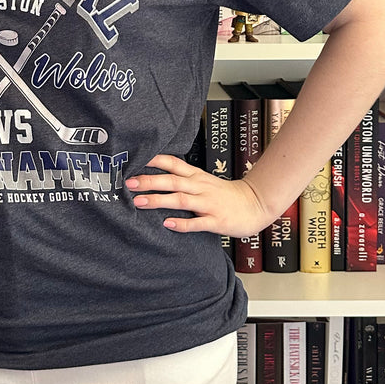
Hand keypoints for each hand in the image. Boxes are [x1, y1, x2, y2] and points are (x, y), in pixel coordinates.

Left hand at [125, 154, 271, 235]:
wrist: (256, 204)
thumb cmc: (225, 194)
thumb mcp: (204, 181)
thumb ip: (183, 179)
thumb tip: (155, 178)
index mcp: (197, 177)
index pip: (173, 163)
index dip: (154, 160)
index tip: (134, 159)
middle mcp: (201, 187)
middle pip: (172, 181)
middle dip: (149, 181)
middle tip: (128, 183)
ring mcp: (209, 203)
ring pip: (180, 200)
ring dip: (158, 200)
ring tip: (139, 202)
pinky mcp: (217, 220)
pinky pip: (198, 223)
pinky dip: (182, 223)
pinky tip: (167, 224)